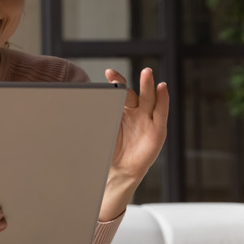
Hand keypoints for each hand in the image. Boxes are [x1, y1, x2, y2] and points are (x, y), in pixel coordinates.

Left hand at [100, 68, 169, 220]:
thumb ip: (98, 117)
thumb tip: (80, 106)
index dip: (115, 84)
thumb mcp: (102, 132)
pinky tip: (162, 88)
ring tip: (146, 72)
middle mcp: (135, 111)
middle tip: (118, 75)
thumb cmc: (110, 149)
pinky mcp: (158, 128)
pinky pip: (161, 112)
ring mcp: (147, 119)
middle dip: (125, 84)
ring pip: (148, 98)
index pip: (118, 93)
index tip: (108, 73)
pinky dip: (163, 99)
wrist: (121, 171)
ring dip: (148, 85)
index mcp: (120, 109)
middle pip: (132, 93)